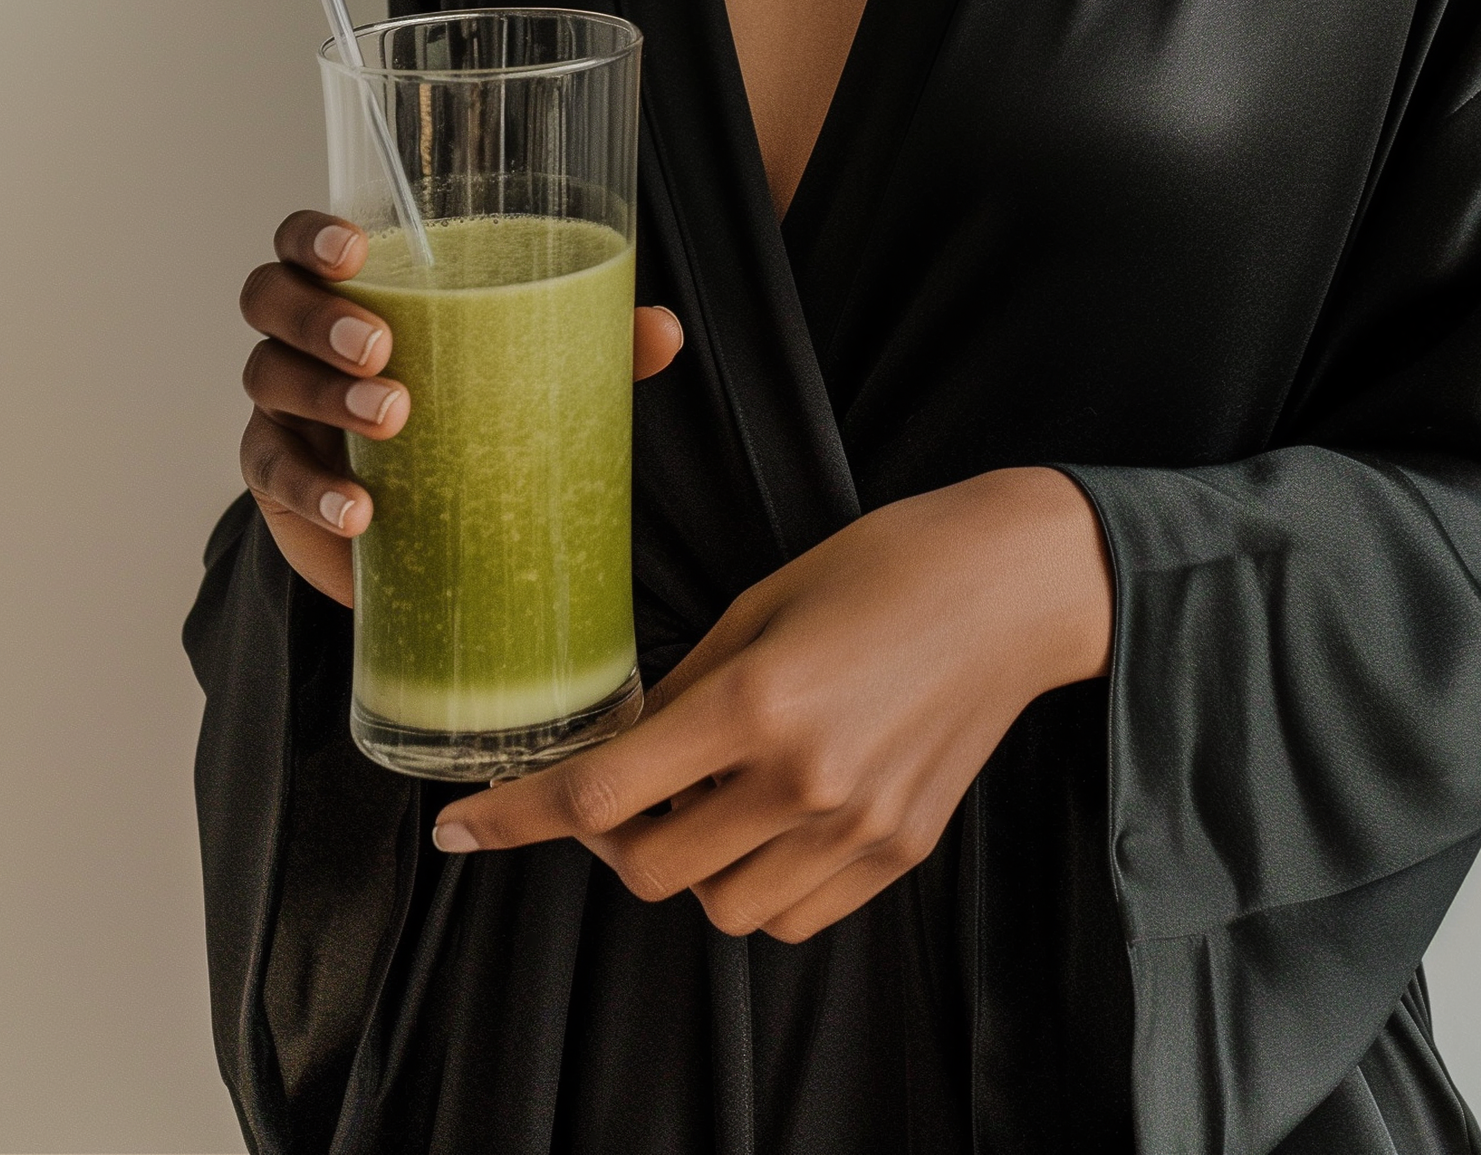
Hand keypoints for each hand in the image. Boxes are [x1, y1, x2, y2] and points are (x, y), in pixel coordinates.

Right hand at [237, 210, 683, 606]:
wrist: (423, 520)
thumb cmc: (466, 405)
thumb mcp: (521, 366)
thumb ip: (589, 339)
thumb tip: (663, 330)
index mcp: (357, 286)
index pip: (303, 238)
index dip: (312, 234)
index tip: (355, 251)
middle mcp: (303, 334)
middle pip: (270, 297)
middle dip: (320, 316)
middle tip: (384, 347)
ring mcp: (282, 405)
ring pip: (268, 375)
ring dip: (325, 393)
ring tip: (393, 417)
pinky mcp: (280, 477)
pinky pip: (274, 472)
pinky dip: (315, 491)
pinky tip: (361, 511)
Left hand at [431, 468, 1112, 939]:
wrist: (1018, 587)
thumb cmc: (889, 564)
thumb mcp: (765, 601)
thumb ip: (688, 689)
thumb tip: (622, 747)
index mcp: (758, 700)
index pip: (603, 791)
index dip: (517, 816)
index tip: (462, 830)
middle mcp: (803, 779)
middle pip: (649, 869)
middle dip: (613, 837)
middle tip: (626, 787)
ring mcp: (856, 828)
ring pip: (718, 908)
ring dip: (688, 865)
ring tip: (710, 797)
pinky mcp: (898, 854)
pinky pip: (789, 916)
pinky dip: (755, 887)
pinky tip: (767, 822)